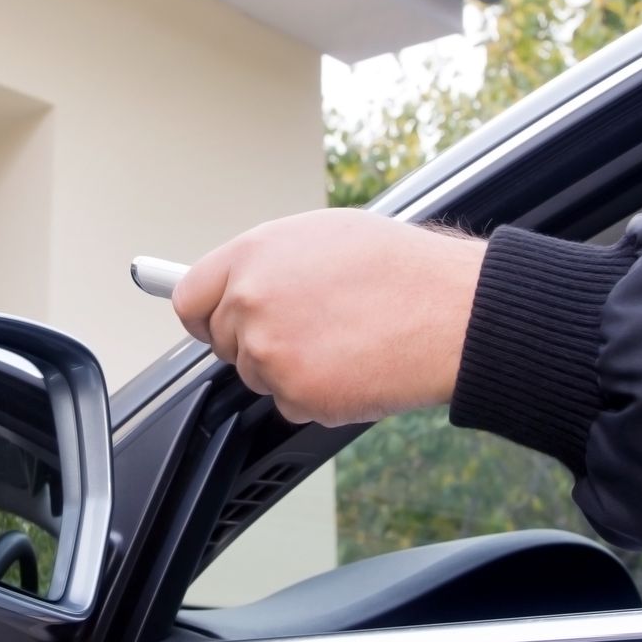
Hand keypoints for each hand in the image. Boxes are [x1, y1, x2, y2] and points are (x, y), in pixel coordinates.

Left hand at [172, 209, 484, 426]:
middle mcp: (250, 300)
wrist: (451, 311)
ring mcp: (268, 350)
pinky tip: (353, 366)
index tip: (216, 324)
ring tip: (342, 340)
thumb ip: (268, 262)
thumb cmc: (401, 269)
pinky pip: (289, 404)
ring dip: (290, 369)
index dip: (206, 315)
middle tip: (308, 331)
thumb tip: (239, 282)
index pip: (190, 297)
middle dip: (256, 342)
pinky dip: (317, 396)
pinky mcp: (294, 393)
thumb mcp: (322, 236)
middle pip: (222, 342)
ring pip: (256, 375)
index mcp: (252, 255)